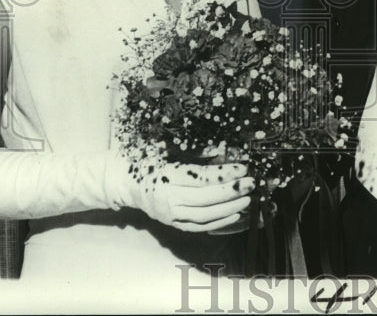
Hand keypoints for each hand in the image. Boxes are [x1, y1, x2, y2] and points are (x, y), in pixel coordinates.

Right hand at [116, 158, 254, 232]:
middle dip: (231, 192)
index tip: (243, 167)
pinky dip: (218, 223)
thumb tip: (222, 153)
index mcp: (166, 176)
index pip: (201, 178)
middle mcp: (167, 198)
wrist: (125, 182)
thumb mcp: (168, 149)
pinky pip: (198, 227)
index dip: (224, 174)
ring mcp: (169, 215)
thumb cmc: (149, 159)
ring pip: (204, 216)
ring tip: (247, 199)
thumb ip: (194, 153)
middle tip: (251, 183)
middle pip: (205, 199)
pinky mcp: (173, 224)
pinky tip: (235, 215)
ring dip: (228, 209)